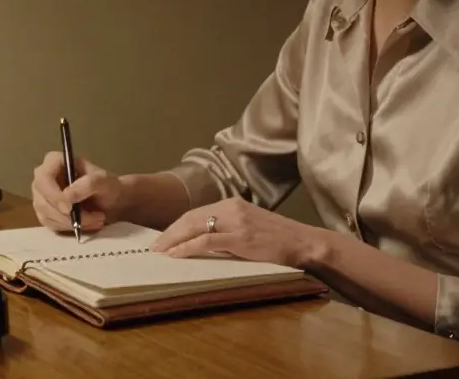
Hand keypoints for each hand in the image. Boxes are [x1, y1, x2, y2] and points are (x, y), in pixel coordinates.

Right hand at [30, 151, 126, 232]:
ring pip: (46, 215)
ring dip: (71, 222)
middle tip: (90, 219)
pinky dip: (68, 228)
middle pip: (42, 199)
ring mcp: (41, 196)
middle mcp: (42, 178)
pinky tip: (85, 225)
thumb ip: (88, 184)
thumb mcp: (104, 181)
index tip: (70, 208)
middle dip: (65, 214)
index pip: (44, 178)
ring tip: (95, 220)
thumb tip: (67, 196)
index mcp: (54, 161)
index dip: (53, 195)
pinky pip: (50, 224)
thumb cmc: (106, 185)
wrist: (109, 200)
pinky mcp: (44, 212)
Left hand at [149, 197, 325, 267]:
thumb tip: (203, 241)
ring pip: (194, 227)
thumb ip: (229, 228)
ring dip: (172, 241)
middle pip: (190, 217)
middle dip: (168, 233)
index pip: (195, 213)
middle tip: (153, 248)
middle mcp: (232, 208)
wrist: (304, 242)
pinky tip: (175, 255)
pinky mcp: (241, 238)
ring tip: (159, 253)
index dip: (175, 227)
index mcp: (232, 203)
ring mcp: (236, 222)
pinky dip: (187, 247)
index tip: (162, 239)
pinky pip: (206, 241)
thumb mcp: (250, 226)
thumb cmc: (279, 239)